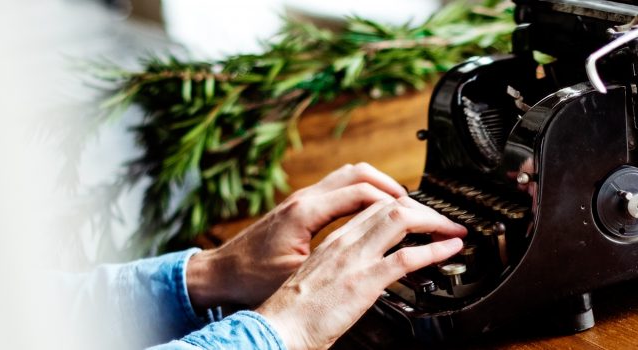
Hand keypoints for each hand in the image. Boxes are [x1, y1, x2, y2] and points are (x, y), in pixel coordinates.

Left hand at [185, 163, 407, 309]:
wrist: (219, 274)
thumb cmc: (250, 279)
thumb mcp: (296, 277)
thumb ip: (333, 265)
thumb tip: (368, 267)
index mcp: (306, 213)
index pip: (363, 193)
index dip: (397, 203)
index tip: (418, 215)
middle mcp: (305, 198)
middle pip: (361, 174)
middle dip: (394, 187)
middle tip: (418, 205)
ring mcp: (302, 199)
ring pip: (350, 175)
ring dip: (379, 186)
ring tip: (402, 204)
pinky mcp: (300, 206)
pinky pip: (341, 187)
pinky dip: (364, 193)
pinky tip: (373, 212)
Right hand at [255, 197, 466, 349]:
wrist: (276, 329)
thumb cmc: (293, 314)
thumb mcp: (320, 280)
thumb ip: (342, 270)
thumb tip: (366, 275)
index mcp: (333, 242)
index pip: (373, 208)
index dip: (403, 208)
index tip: (421, 218)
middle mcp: (344, 242)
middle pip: (390, 206)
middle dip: (424, 210)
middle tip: (444, 222)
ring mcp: (355, 259)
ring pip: (401, 219)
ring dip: (434, 221)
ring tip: (453, 230)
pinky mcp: (364, 281)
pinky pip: (407, 257)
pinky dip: (436, 250)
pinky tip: (451, 248)